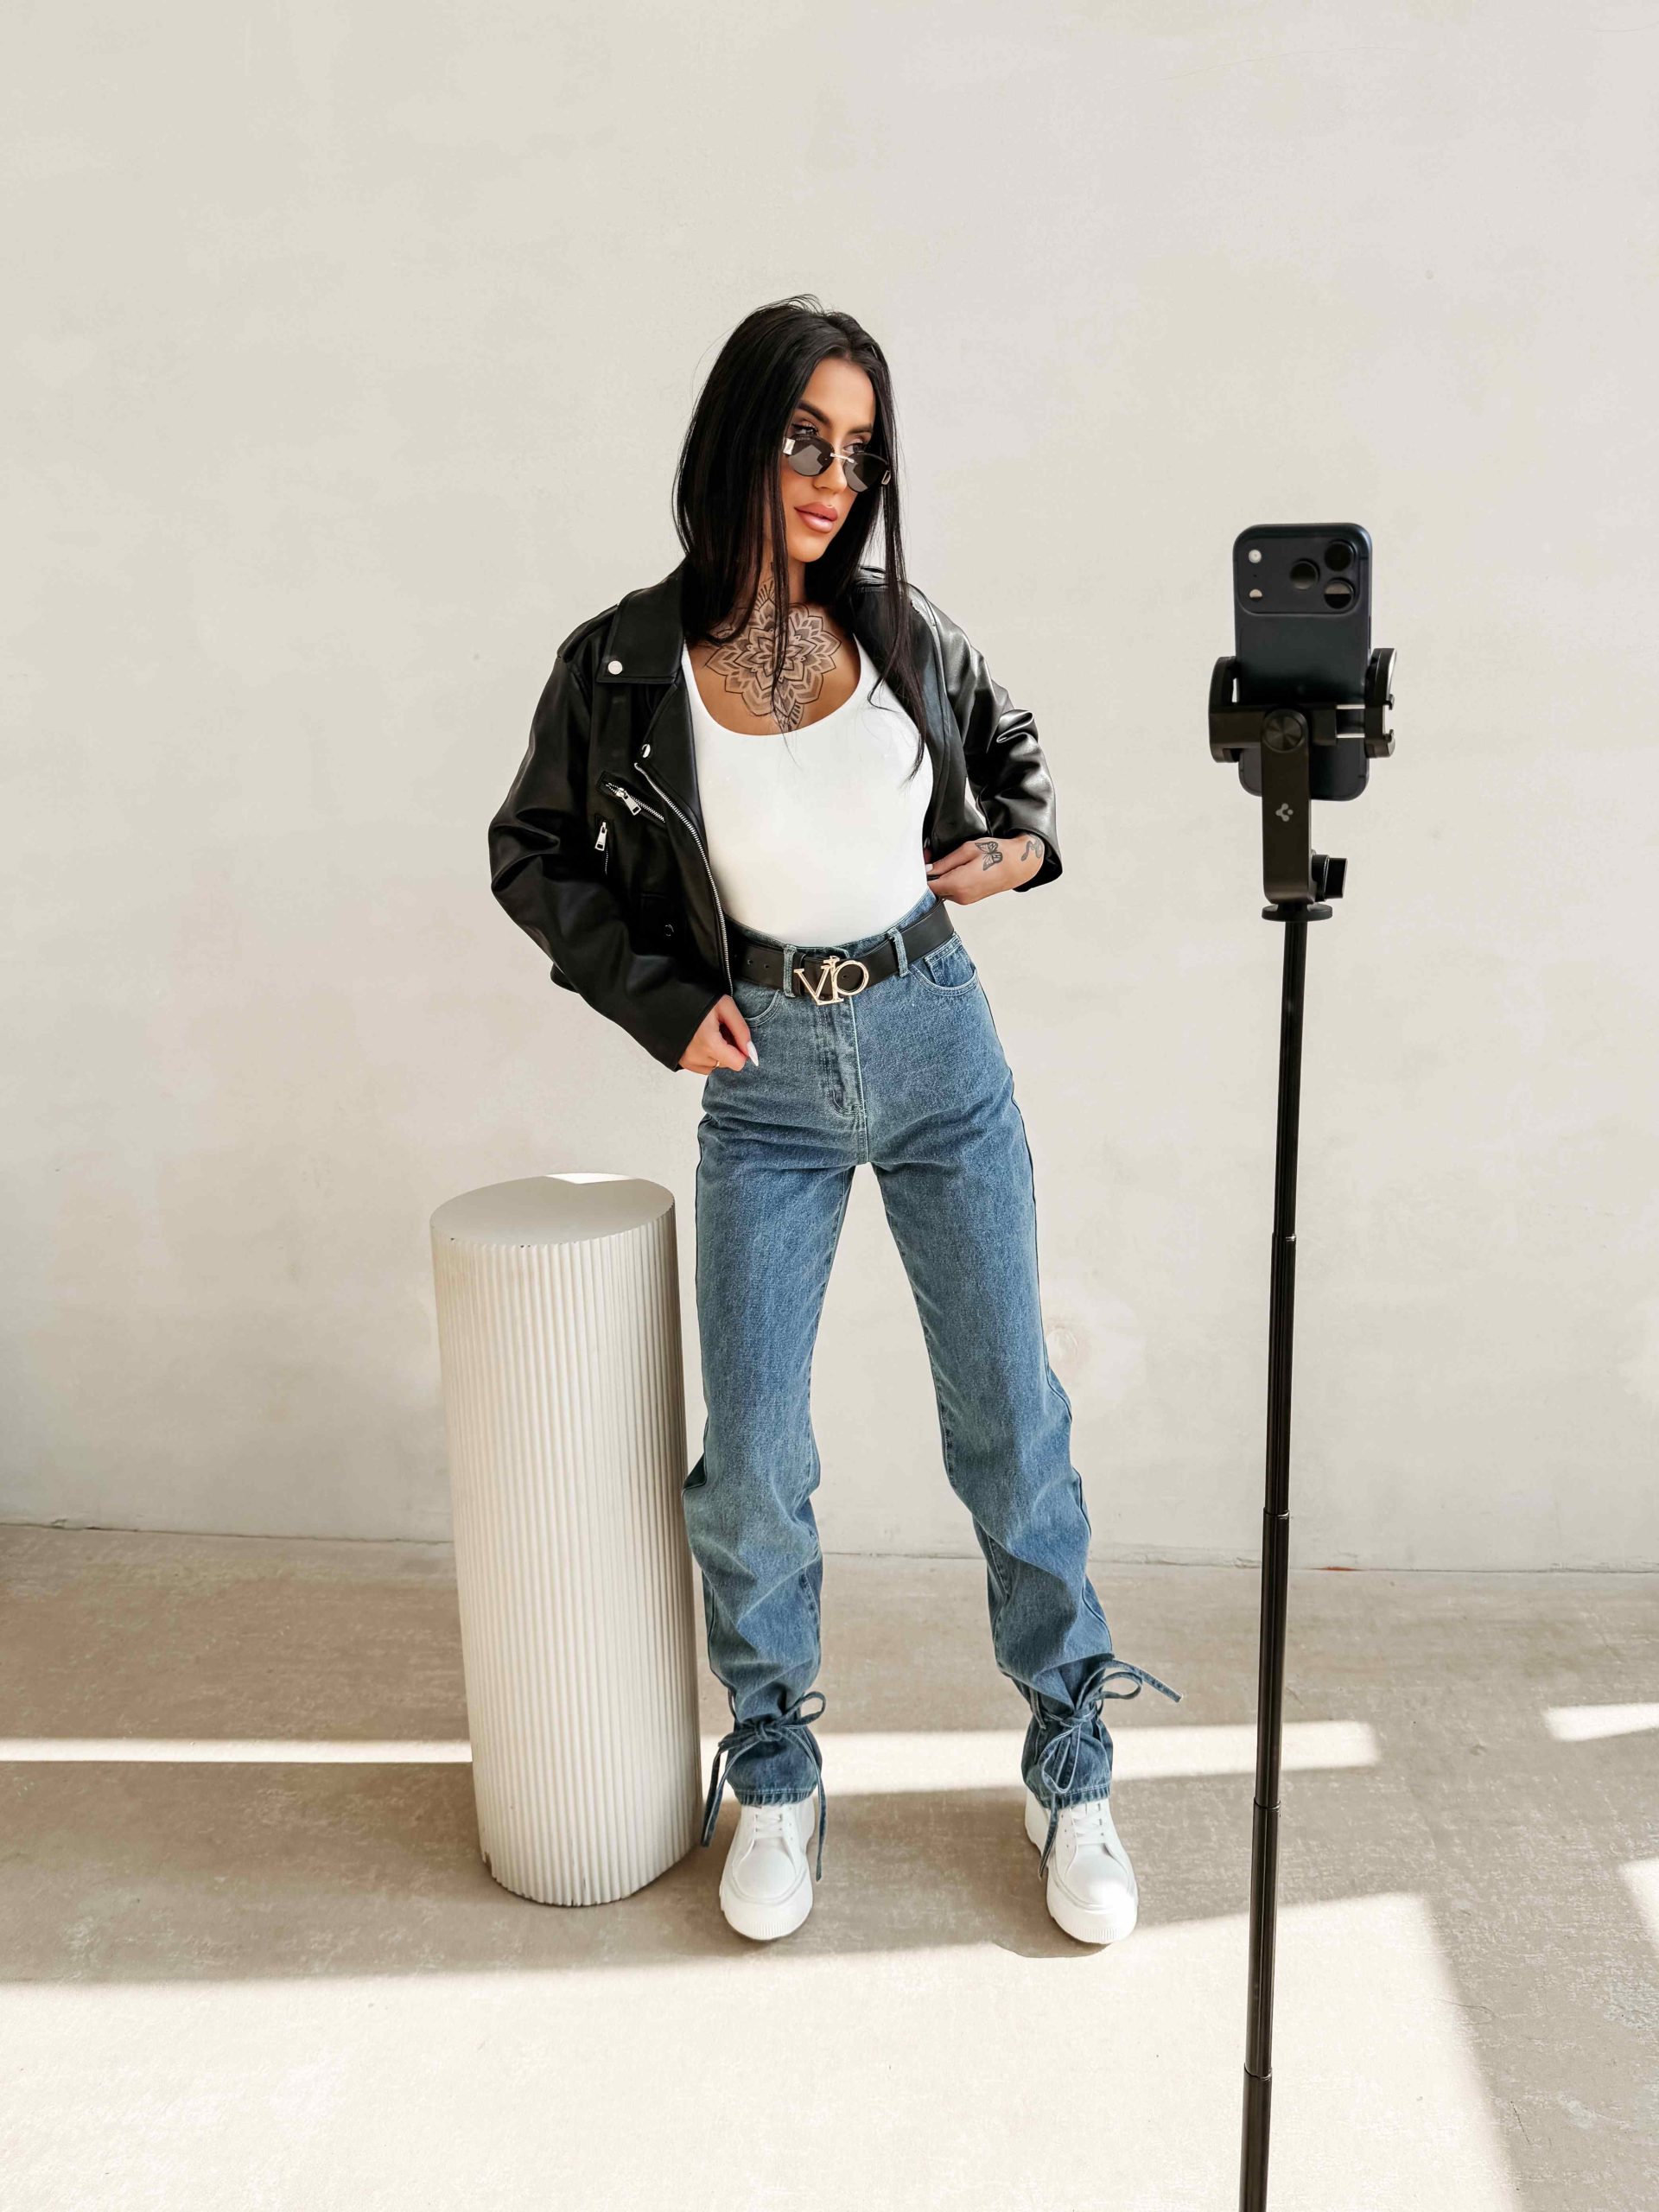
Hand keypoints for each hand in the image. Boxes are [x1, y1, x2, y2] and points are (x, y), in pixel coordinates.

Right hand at [679, 995, 756, 1073]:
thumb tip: (750, 1052)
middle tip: (719, 1030)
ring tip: (708, 1033)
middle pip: (727, 1064)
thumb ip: (741, 1030)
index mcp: (709, 1042)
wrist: (669, 998)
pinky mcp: (681, 1062)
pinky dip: (705, 1056)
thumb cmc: (697, 999)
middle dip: (728, 1049)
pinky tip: (700, 1040)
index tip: (735, 1036)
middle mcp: (696, 1056)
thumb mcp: (725, 1006)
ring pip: (715, 1066)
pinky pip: (702, 1067)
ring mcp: (687, 1061)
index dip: (741, 1050)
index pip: (737, 1063)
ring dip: (716, 1053)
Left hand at [924, 831, 1044, 903]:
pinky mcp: (969, 900)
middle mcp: (960, 897)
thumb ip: (944, 862)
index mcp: (957, 884)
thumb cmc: (996, 854)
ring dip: (940, 878)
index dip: (922, 871)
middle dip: (930, 874)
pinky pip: (951, 892)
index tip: (923, 859)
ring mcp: (965, 900)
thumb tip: (928, 870)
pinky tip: (955, 869)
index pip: (928, 884)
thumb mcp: (967, 850)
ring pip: (942, 891)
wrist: (1018, 865)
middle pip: (933, 889)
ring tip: (947, 861)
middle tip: (932, 856)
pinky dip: (949, 882)